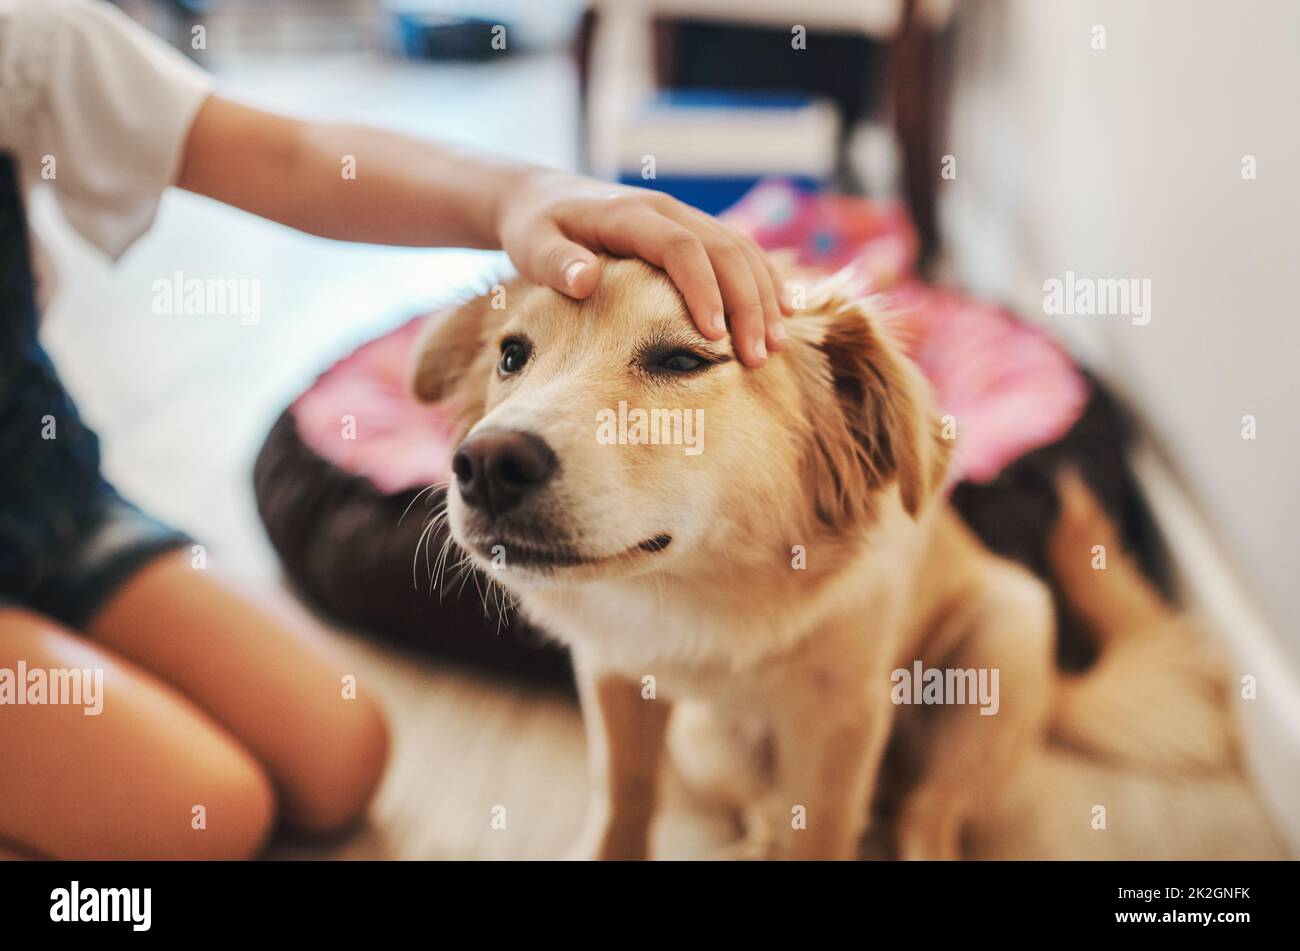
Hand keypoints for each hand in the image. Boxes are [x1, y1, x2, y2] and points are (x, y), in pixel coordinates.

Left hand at [495, 171, 790, 366]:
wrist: (542, 197)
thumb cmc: (535, 229)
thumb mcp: (532, 244)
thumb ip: (556, 262)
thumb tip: (586, 279)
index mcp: (630, 215)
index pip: (680, 248)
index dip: (703, 291)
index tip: (715, 337)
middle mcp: (666, 211)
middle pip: (724, 251)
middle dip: (747, 305)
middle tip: (758, 357)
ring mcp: (684, 217)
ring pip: (740, 251)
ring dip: (763, 297)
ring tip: (776, 347)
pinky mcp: (692, 231)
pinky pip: (740, 251)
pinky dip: (764, 282)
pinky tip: (781, 316)